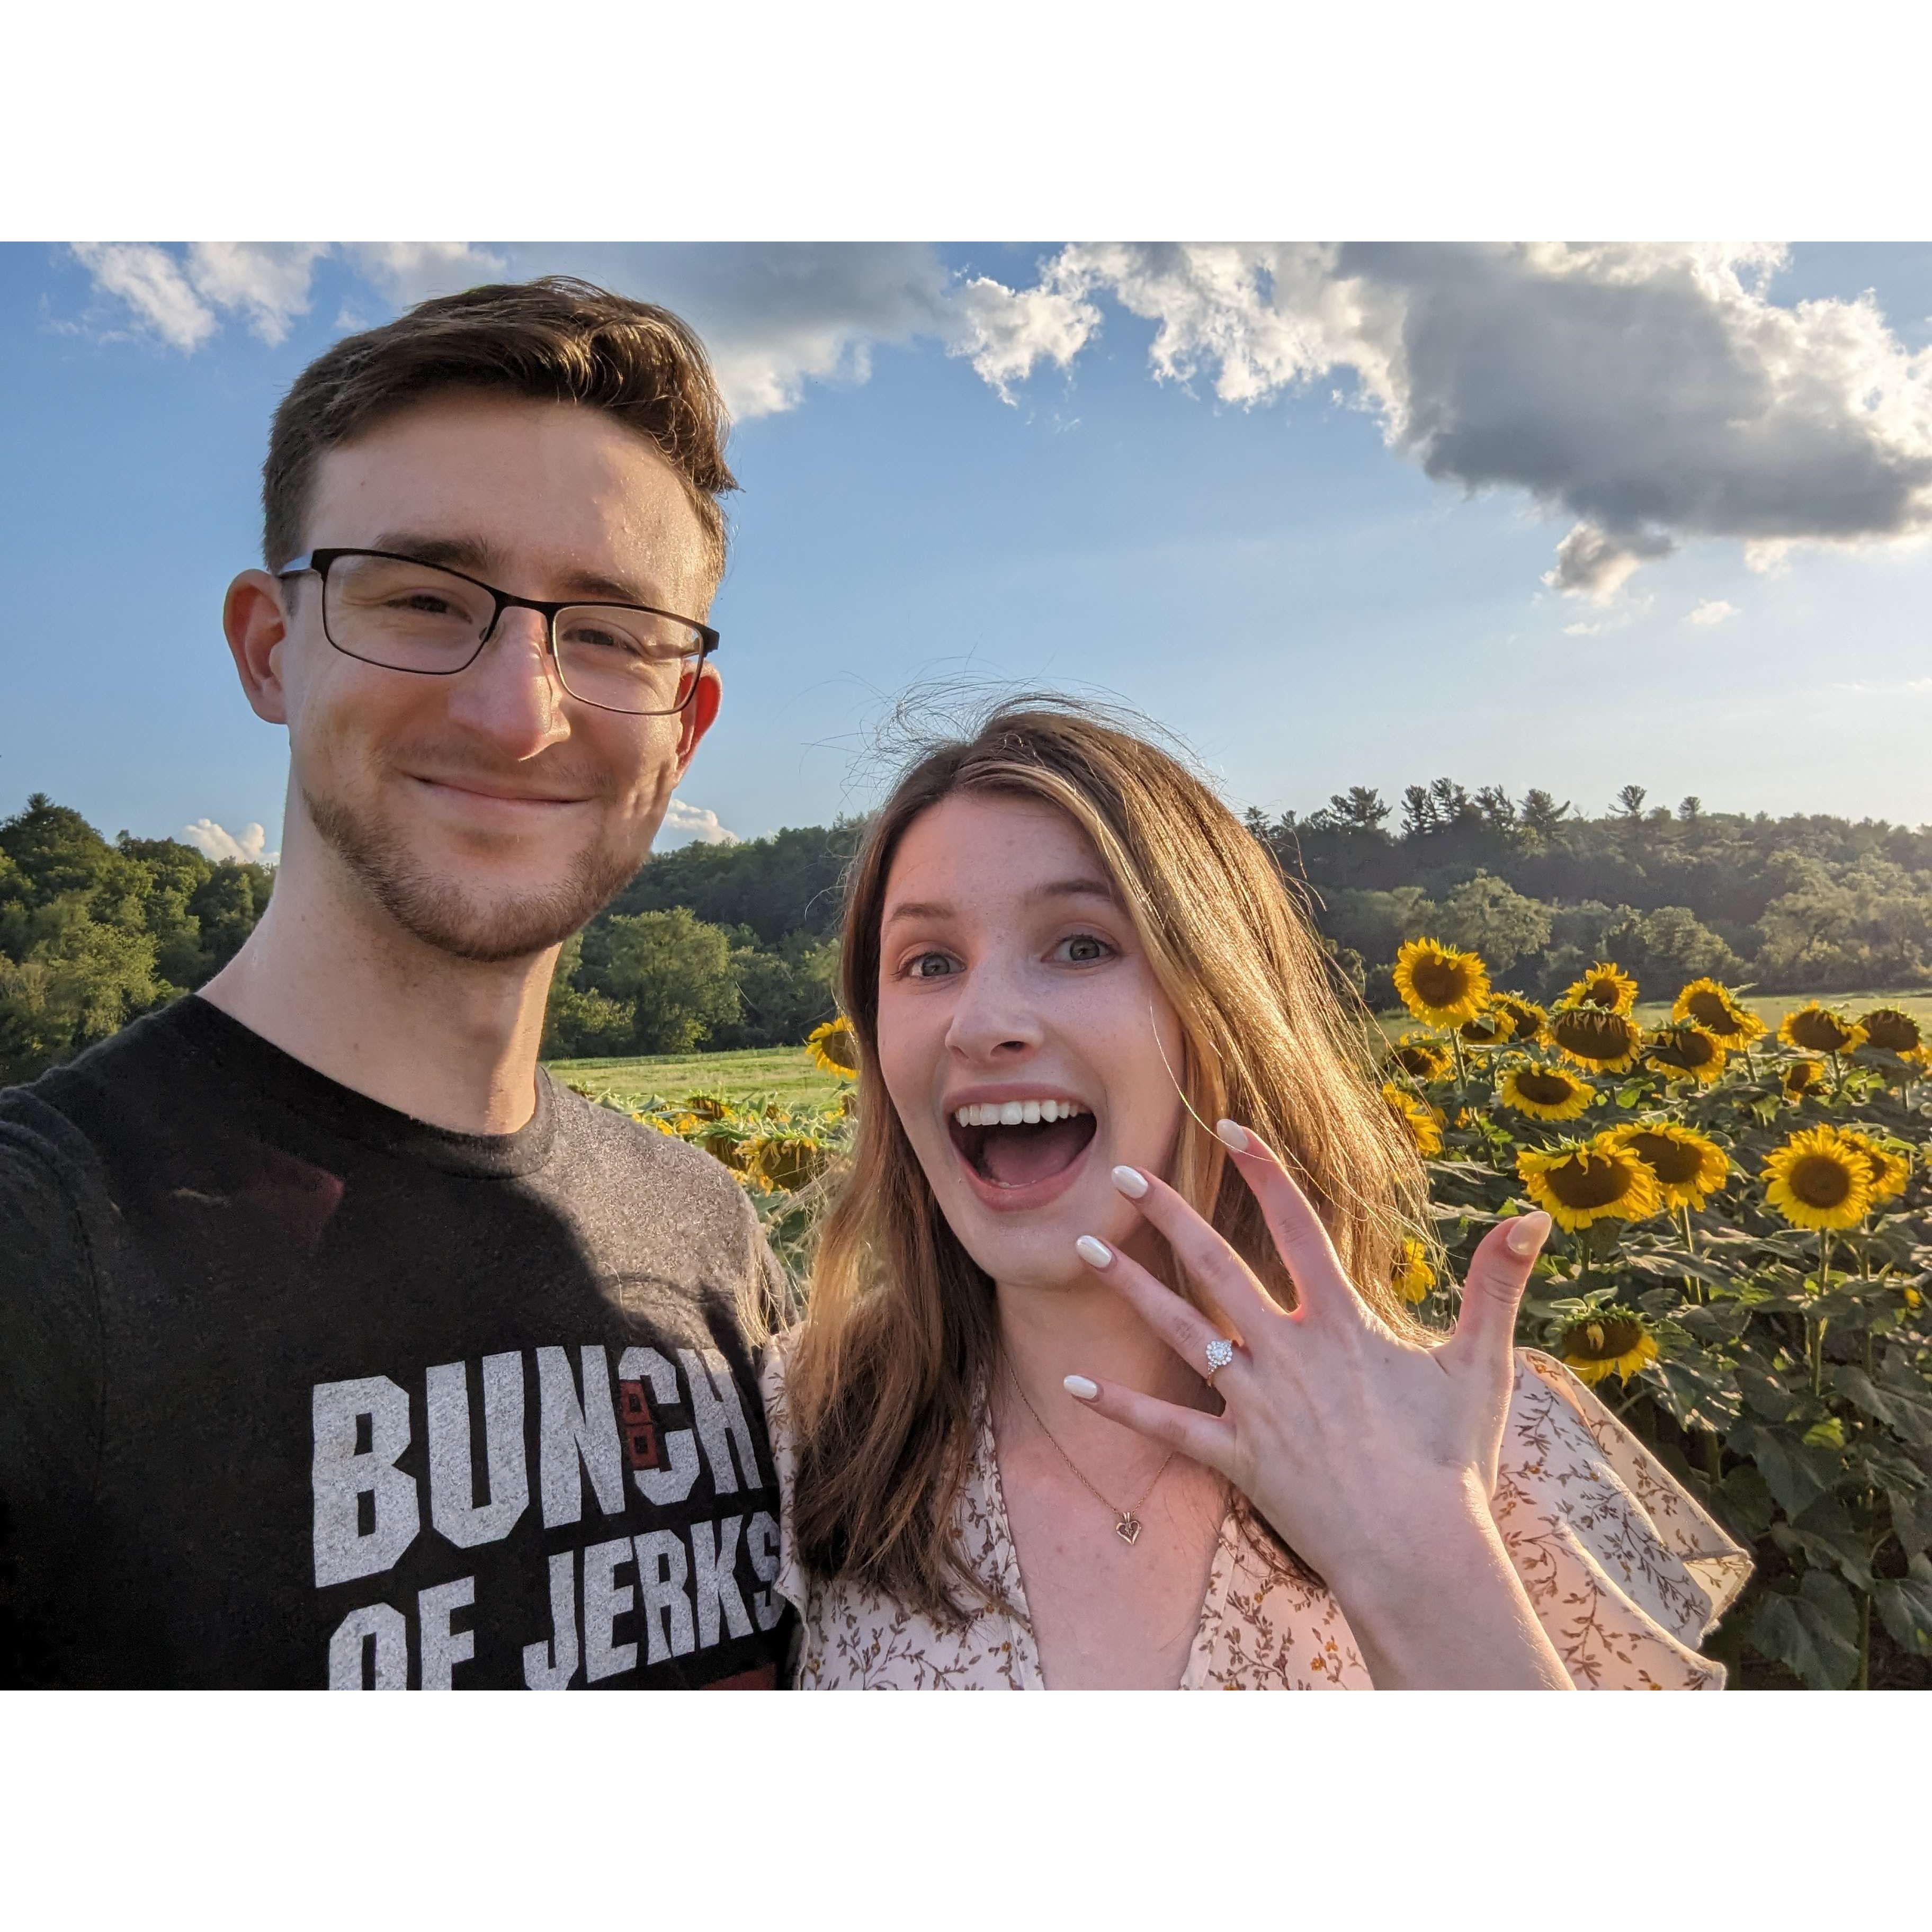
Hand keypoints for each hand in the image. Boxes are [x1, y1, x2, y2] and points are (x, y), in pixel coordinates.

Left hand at [1069, 1120, 1570, 1687]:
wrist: (1419, 1555)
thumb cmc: (1453, 1462)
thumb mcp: (1480, 1366)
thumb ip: (1497, 1286)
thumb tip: (1534, 1214)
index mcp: (1340, 1323)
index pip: (1296, 1226)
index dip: (1264, 1173)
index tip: (1230, 1127)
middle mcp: (1287, 1352)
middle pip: (1215, 1267)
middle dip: (1169, 1215)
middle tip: (1122, 1175)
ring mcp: (1255, 1404)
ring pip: (1179, 1331)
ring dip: (1128, 1287)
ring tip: (1082, 1245)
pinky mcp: (1237, 1457)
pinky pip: (1168, 1426)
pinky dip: (1120, 1406)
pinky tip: (1073, 1385)